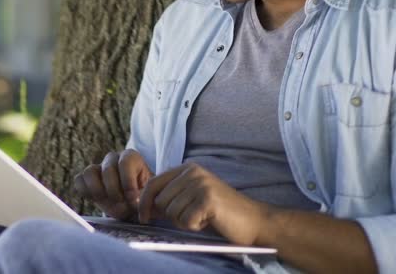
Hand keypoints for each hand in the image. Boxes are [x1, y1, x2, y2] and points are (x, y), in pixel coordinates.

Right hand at [74, 150, 153, 219]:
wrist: (131, 206)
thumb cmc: (141, 199)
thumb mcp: (146, 197)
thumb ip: (140, 198)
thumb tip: (129, 201)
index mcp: (131, 157)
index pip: (125, 163)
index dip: (128, 182)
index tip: (133, 199)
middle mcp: (113, 158)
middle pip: (108, 169)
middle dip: (115, 191)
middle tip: (122, 203)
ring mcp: (98, 166)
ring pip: (90, 172)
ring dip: (98, 191)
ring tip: (108, 202)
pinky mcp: (86, 178)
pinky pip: (79, 180)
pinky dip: (85, 192)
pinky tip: (97, 200)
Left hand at [138, 163, 272, 245]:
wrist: (253, 220)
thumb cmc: (219, 212)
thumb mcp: (191, 198)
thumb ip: (170, 197)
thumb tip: (143, 206)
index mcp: (187, 168)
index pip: (153, 183)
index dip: (144, 202)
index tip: (143, 217)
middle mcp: (193, 172)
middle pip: (160, 200)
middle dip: (171, 215)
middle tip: (192, 216)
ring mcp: (201, 184)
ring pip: (172, 212)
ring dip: (184, 221)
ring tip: (202, 217)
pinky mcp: (207, 199)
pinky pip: (185, 220)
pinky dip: (194, 226)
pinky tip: (208, 221)